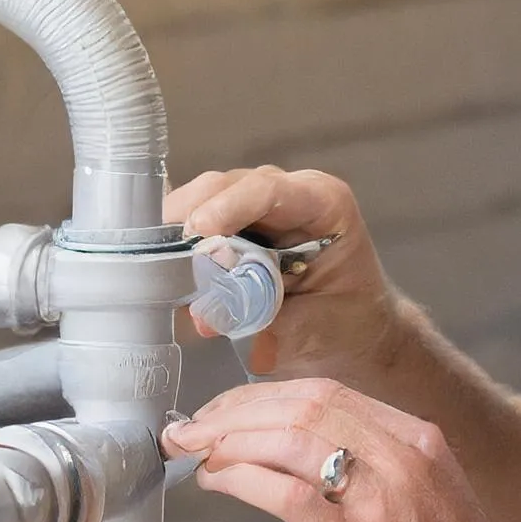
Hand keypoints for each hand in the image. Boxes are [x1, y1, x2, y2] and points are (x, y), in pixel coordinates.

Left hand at [160, 378, 520, 521]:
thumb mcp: (428, 500)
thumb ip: (380, 471)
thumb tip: (305, 461)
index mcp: (420, 439)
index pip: (326, 393)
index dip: (262, 396)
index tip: (224, 412)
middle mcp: (404, 454)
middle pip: (302, 403)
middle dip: (234, 409)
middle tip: (192, 429)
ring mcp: (384, 495)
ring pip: (290, 436)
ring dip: (229, 439)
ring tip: (194, 453)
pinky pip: (287, 493)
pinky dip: (242, 479)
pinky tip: (218, 484)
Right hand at [165, 166, 398, 379]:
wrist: (355, 334)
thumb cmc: (348, 325)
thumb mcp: (313, 328)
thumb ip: (261, 317)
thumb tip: (204, 315)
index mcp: (324, 204)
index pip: (270, 190)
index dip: (230, 206)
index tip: (199, 232)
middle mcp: (290, 193)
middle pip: (225, 187)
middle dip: (192, 220)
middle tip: (166, 262)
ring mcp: (259, 206)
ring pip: (203, 201)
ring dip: (181, 236)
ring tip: (165, 273)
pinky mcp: (236, 225)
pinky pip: (197, 224)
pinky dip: (181, 248)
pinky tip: (171, 274)